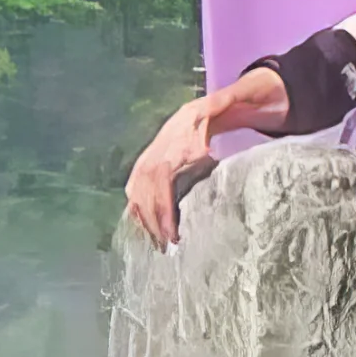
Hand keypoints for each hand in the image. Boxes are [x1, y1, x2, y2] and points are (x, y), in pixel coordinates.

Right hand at [124, 98, 214, 249]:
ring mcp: (141, 168)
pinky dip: (137, 215)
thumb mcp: (216, 109)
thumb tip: (222, 117)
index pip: (160, 189)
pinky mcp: (140, 173)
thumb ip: (222, 108)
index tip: (173, 235)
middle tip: (167, 248)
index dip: (164, 213)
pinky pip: (133, 197)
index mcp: (166, 154)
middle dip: (155, 226)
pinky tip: (145, 230)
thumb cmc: (206, 120)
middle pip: (146, 200)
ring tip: (158, 245)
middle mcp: (148, 163)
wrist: (192, 116)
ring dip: (146, 224)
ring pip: (136, 201)